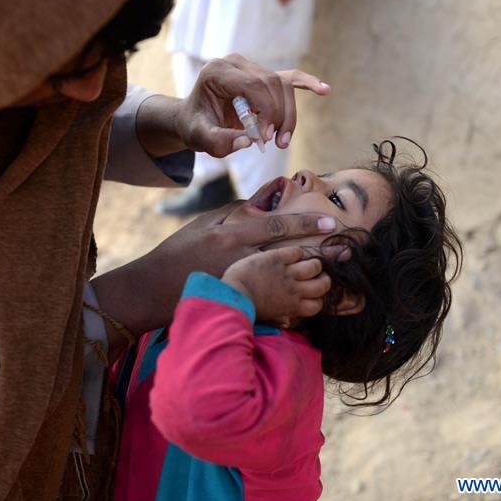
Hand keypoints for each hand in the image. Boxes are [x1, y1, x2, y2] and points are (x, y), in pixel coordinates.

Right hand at [91, 202, 341, 347]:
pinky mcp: (235, 302)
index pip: (275, 227)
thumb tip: (268, 197)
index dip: (305, 224)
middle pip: (287, 255)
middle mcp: (239, 260)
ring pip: (284, 280)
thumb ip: (238, 210)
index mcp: (231, 236)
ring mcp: (238, 284)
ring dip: (309, 277)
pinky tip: (308, 300)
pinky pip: (270, 303)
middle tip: (346, 250)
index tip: (331, 223)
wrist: (154, 287)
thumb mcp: (206, 223)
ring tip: (334, 274)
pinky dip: (290, 301)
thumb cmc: (180, 249)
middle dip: (318, 252)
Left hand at [173, 54, 329, 157]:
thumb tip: (247, 142)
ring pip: (283, 86)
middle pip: (272, 84)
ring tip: (282, 141)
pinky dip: (307, 83)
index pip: (254, 85)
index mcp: (218, 70)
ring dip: (288, 115)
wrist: (194, 119)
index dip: (266, 111)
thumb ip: (217, 141)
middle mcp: (236, 63)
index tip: (264, 138)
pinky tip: (325, 90)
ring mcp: (251, 67)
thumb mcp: (198, 137)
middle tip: (273, 143)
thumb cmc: (195, 126)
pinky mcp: (263, 77)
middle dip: (278, 115)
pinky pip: (290, 78)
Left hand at [222, 246, 330, 325]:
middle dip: (323, 279)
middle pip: (323, 285)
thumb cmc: (245, 308)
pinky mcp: (276, 258)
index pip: (317, 305)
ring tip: (306, 262)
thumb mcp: (266, 317)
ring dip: (313, 263)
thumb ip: (279, 318)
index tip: (312, 293)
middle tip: (317, 275)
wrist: (231, 294)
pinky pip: (297, 252)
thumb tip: (287, 323)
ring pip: (314, 266)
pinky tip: (290, 254)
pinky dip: (297, 252)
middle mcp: (294, 290)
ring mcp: (286, 273)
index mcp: (292, 306)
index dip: (318, 298)